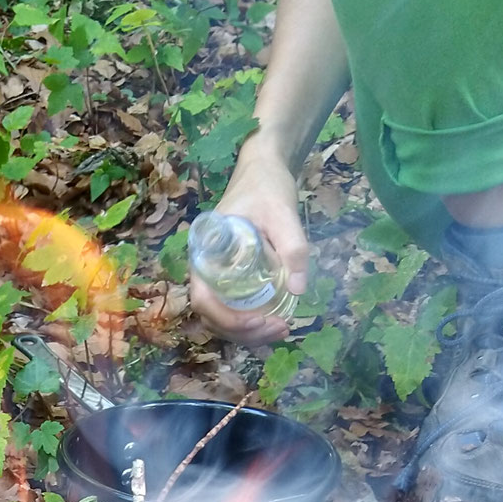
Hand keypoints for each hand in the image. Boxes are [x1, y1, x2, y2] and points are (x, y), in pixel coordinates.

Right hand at [190, 136, 311, 346]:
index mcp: (206, 254)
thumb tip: (299, 290)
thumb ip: (293, 247)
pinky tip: (276, 321)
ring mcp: (218, 275)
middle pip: (213, 316)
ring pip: (223, 317)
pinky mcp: (231, 277)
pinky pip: (234, 307)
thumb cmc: (266, 187)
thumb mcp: (283, 214)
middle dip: (243, 332)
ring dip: (248, 332)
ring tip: (281, 330)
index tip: (258, 322)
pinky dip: (252, 321)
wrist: (263, 169)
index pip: (203, 300)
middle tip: (279, 329)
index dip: (227, 320)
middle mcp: (206, 269)